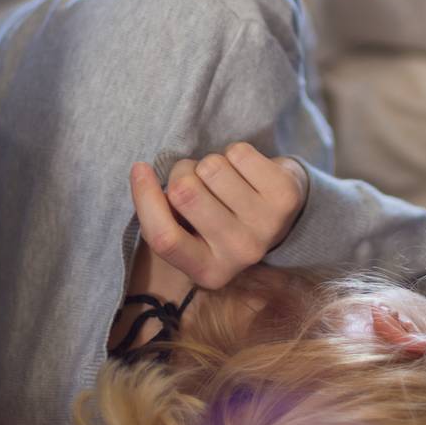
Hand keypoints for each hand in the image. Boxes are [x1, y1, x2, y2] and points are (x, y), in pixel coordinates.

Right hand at [129, 144, 308, 289]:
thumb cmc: (221, 217)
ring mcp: (267, 226)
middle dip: (182, 172)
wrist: (280, 211)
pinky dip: (235, 152)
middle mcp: (240, 254)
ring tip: (225, 178)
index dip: (145, 198)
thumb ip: (162, 215)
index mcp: (208, 272)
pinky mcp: (285, 196)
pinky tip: (246, 171)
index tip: (140, 168)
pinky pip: (238, 152)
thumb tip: (142, 172)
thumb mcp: (189, 231)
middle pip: (185, 192)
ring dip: (210, 162)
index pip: (164, 238)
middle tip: (197, 179)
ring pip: (211, 167)